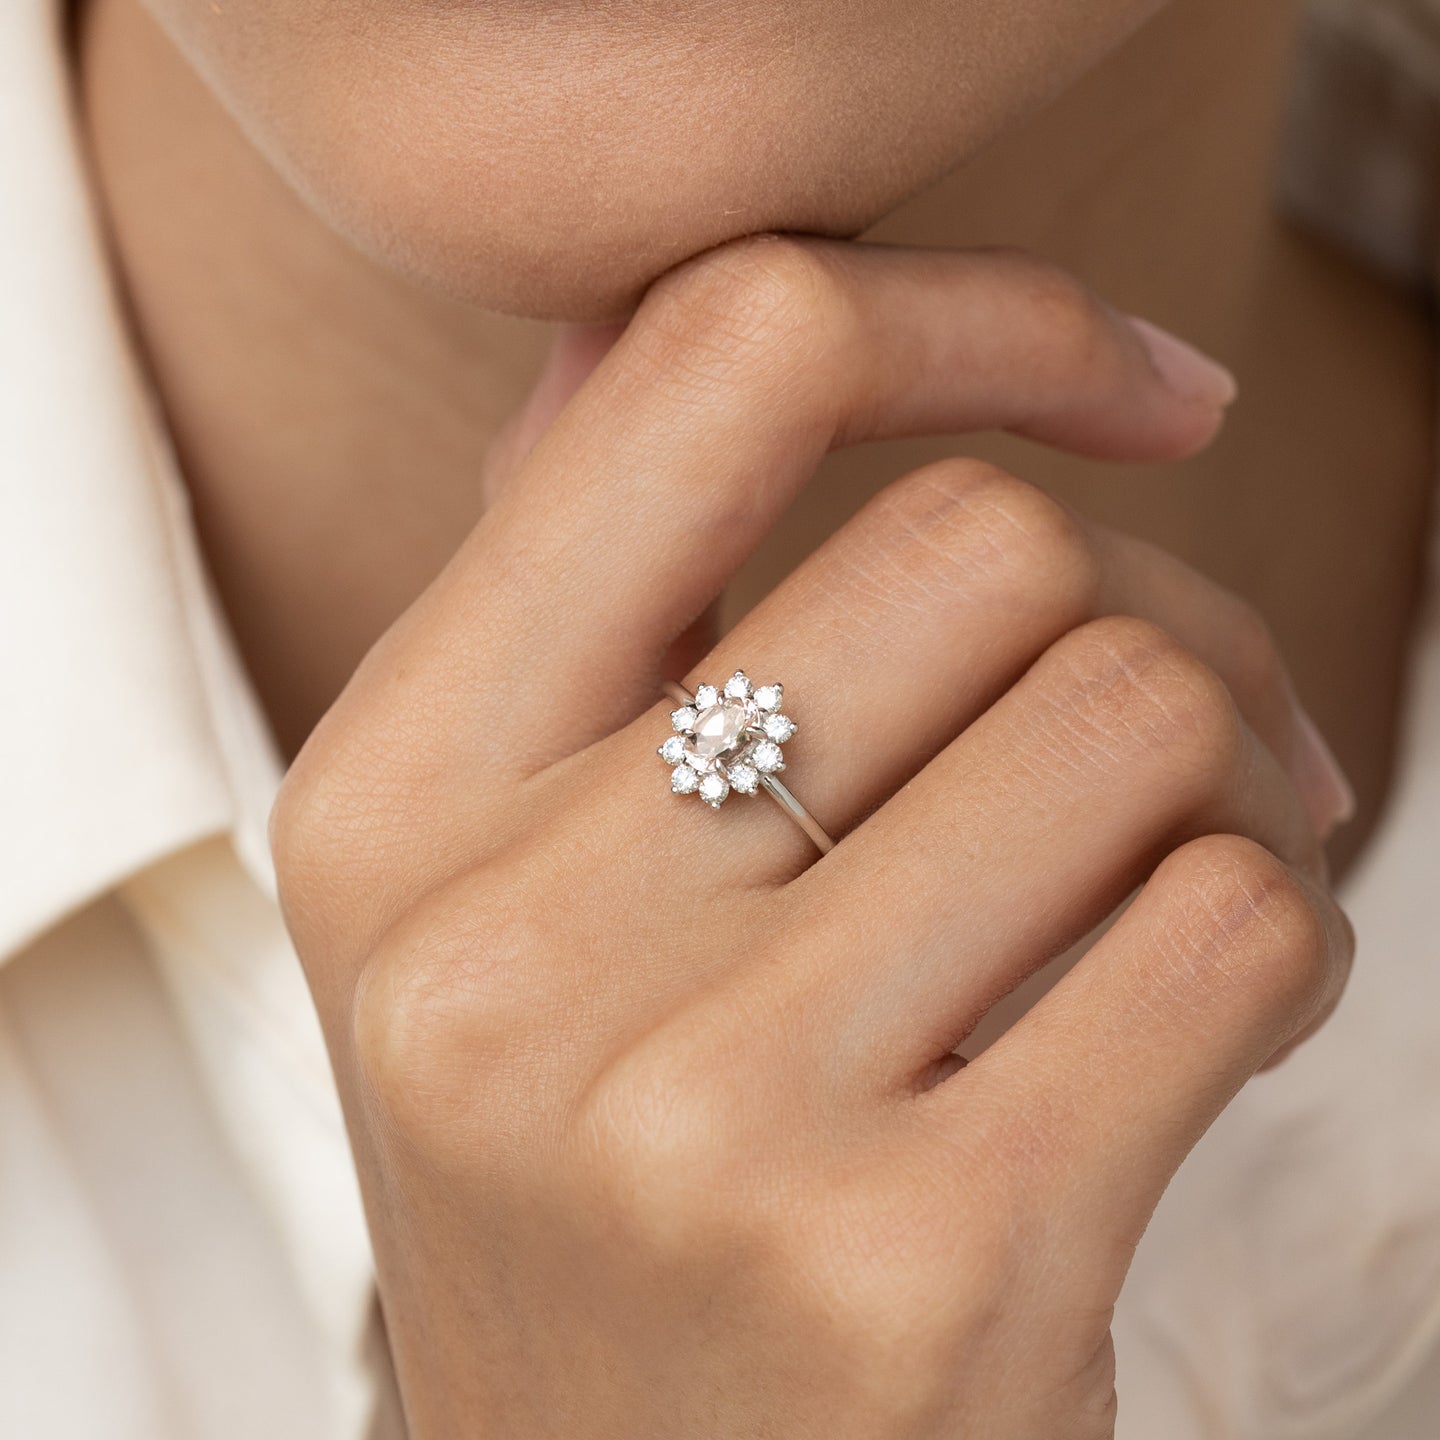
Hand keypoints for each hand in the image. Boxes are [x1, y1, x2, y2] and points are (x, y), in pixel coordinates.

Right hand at [273, 237, 1352, 1437]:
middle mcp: (501, 940)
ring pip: (1133, 714)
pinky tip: (1219, 1008)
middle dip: (1157, 611)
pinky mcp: (909, 1264)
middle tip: (1186, 734)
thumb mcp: (511, 887)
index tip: (1134, 384)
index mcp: (390, 794)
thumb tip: (689, 326)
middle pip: (981, 547)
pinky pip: (1230, 926)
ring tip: (1198, 875)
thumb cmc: (600, 1173)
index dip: (969, 316)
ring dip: (1241, 776)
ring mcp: (691, 1116)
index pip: (712, 367)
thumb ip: (586, 604)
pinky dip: (1282, 934)